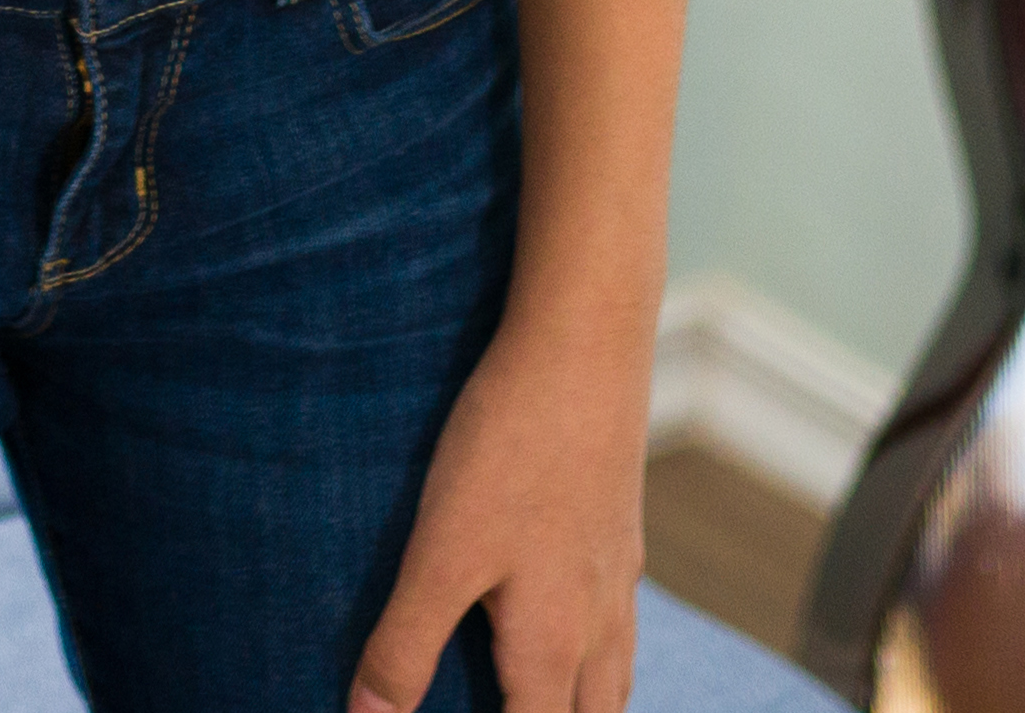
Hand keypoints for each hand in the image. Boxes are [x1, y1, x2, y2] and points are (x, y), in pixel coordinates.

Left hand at [350, 296, 652, 712]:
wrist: (585, 347)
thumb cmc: (510, 448)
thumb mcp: (440, 552)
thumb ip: (405, 644)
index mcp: (555, 646)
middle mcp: (599, 624)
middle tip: (506, 710)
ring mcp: (618, 577)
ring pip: (615, 679)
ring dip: (584, 708)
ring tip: (546, 706)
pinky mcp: (619, 532)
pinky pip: (619, 625)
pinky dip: (597, 656)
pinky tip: (570, 625)